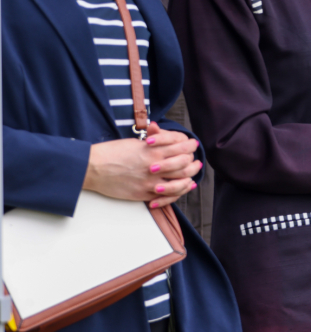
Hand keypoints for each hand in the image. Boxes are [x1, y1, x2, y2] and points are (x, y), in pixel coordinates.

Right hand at [83, 122, 201, 207]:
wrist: (93, 168)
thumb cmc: (112, 152)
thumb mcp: (135, 142)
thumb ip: (153, 140)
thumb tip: (162, 134)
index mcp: (154, 150)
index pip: (182, 146)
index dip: (190, 146)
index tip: (192, 145)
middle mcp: (155, 165)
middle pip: (185, 165)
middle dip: (193, 163)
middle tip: (196, 162)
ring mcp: (151, 182)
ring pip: (180, 183)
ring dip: (188, 181)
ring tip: (191, 179)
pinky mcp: (144, 194)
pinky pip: (166, 197)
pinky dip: (175, 194)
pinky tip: (178, 191)